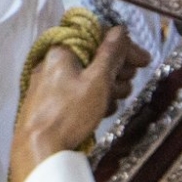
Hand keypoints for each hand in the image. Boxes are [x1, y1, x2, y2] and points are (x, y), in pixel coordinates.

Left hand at [9, 26, 148, 181]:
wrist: (38, 150)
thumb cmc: (67, 115)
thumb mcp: (97, 81)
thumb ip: (110, 54)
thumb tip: (119, 31)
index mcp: (63, 51)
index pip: (99, 37)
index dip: (124, 47)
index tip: (142, 61)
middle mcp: (54, 64)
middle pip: (95, 58)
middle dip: (117, 71)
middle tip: (127, 83)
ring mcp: (51, 85)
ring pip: (89, 78)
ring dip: (108, 88)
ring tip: (113, 102)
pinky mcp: (51, 104)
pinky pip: (79, 94)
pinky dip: (94, 101)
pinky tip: (101, 113)